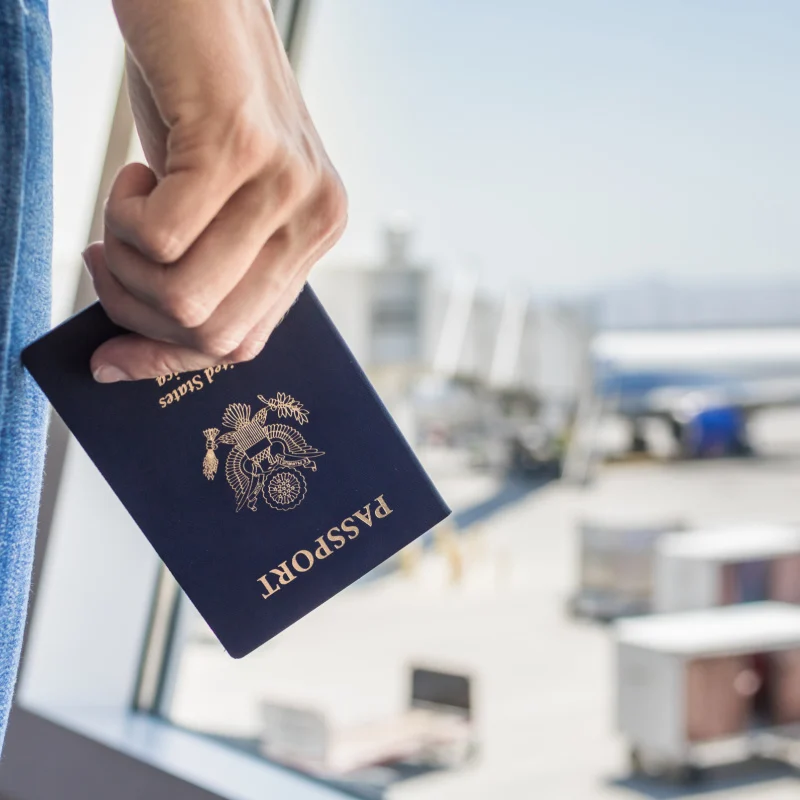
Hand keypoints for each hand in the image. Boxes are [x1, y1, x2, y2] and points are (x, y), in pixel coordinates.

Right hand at [84, 0, 346, 381]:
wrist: (197, 0)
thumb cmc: (196, 106)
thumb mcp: (209, 205)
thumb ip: (201, 273)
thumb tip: (129, 360)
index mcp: (313, 239)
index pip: (243, 343)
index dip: (170, 361)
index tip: (109, 358)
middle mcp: (314, 220)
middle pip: (212, 334)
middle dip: (137, 312)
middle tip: (106, 254)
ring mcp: (284, 186)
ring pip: (184, 298)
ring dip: (125, 263)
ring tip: (125, 205)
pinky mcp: (238, 148)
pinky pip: (158, 238)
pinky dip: (121, 213)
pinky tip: (137, 168)